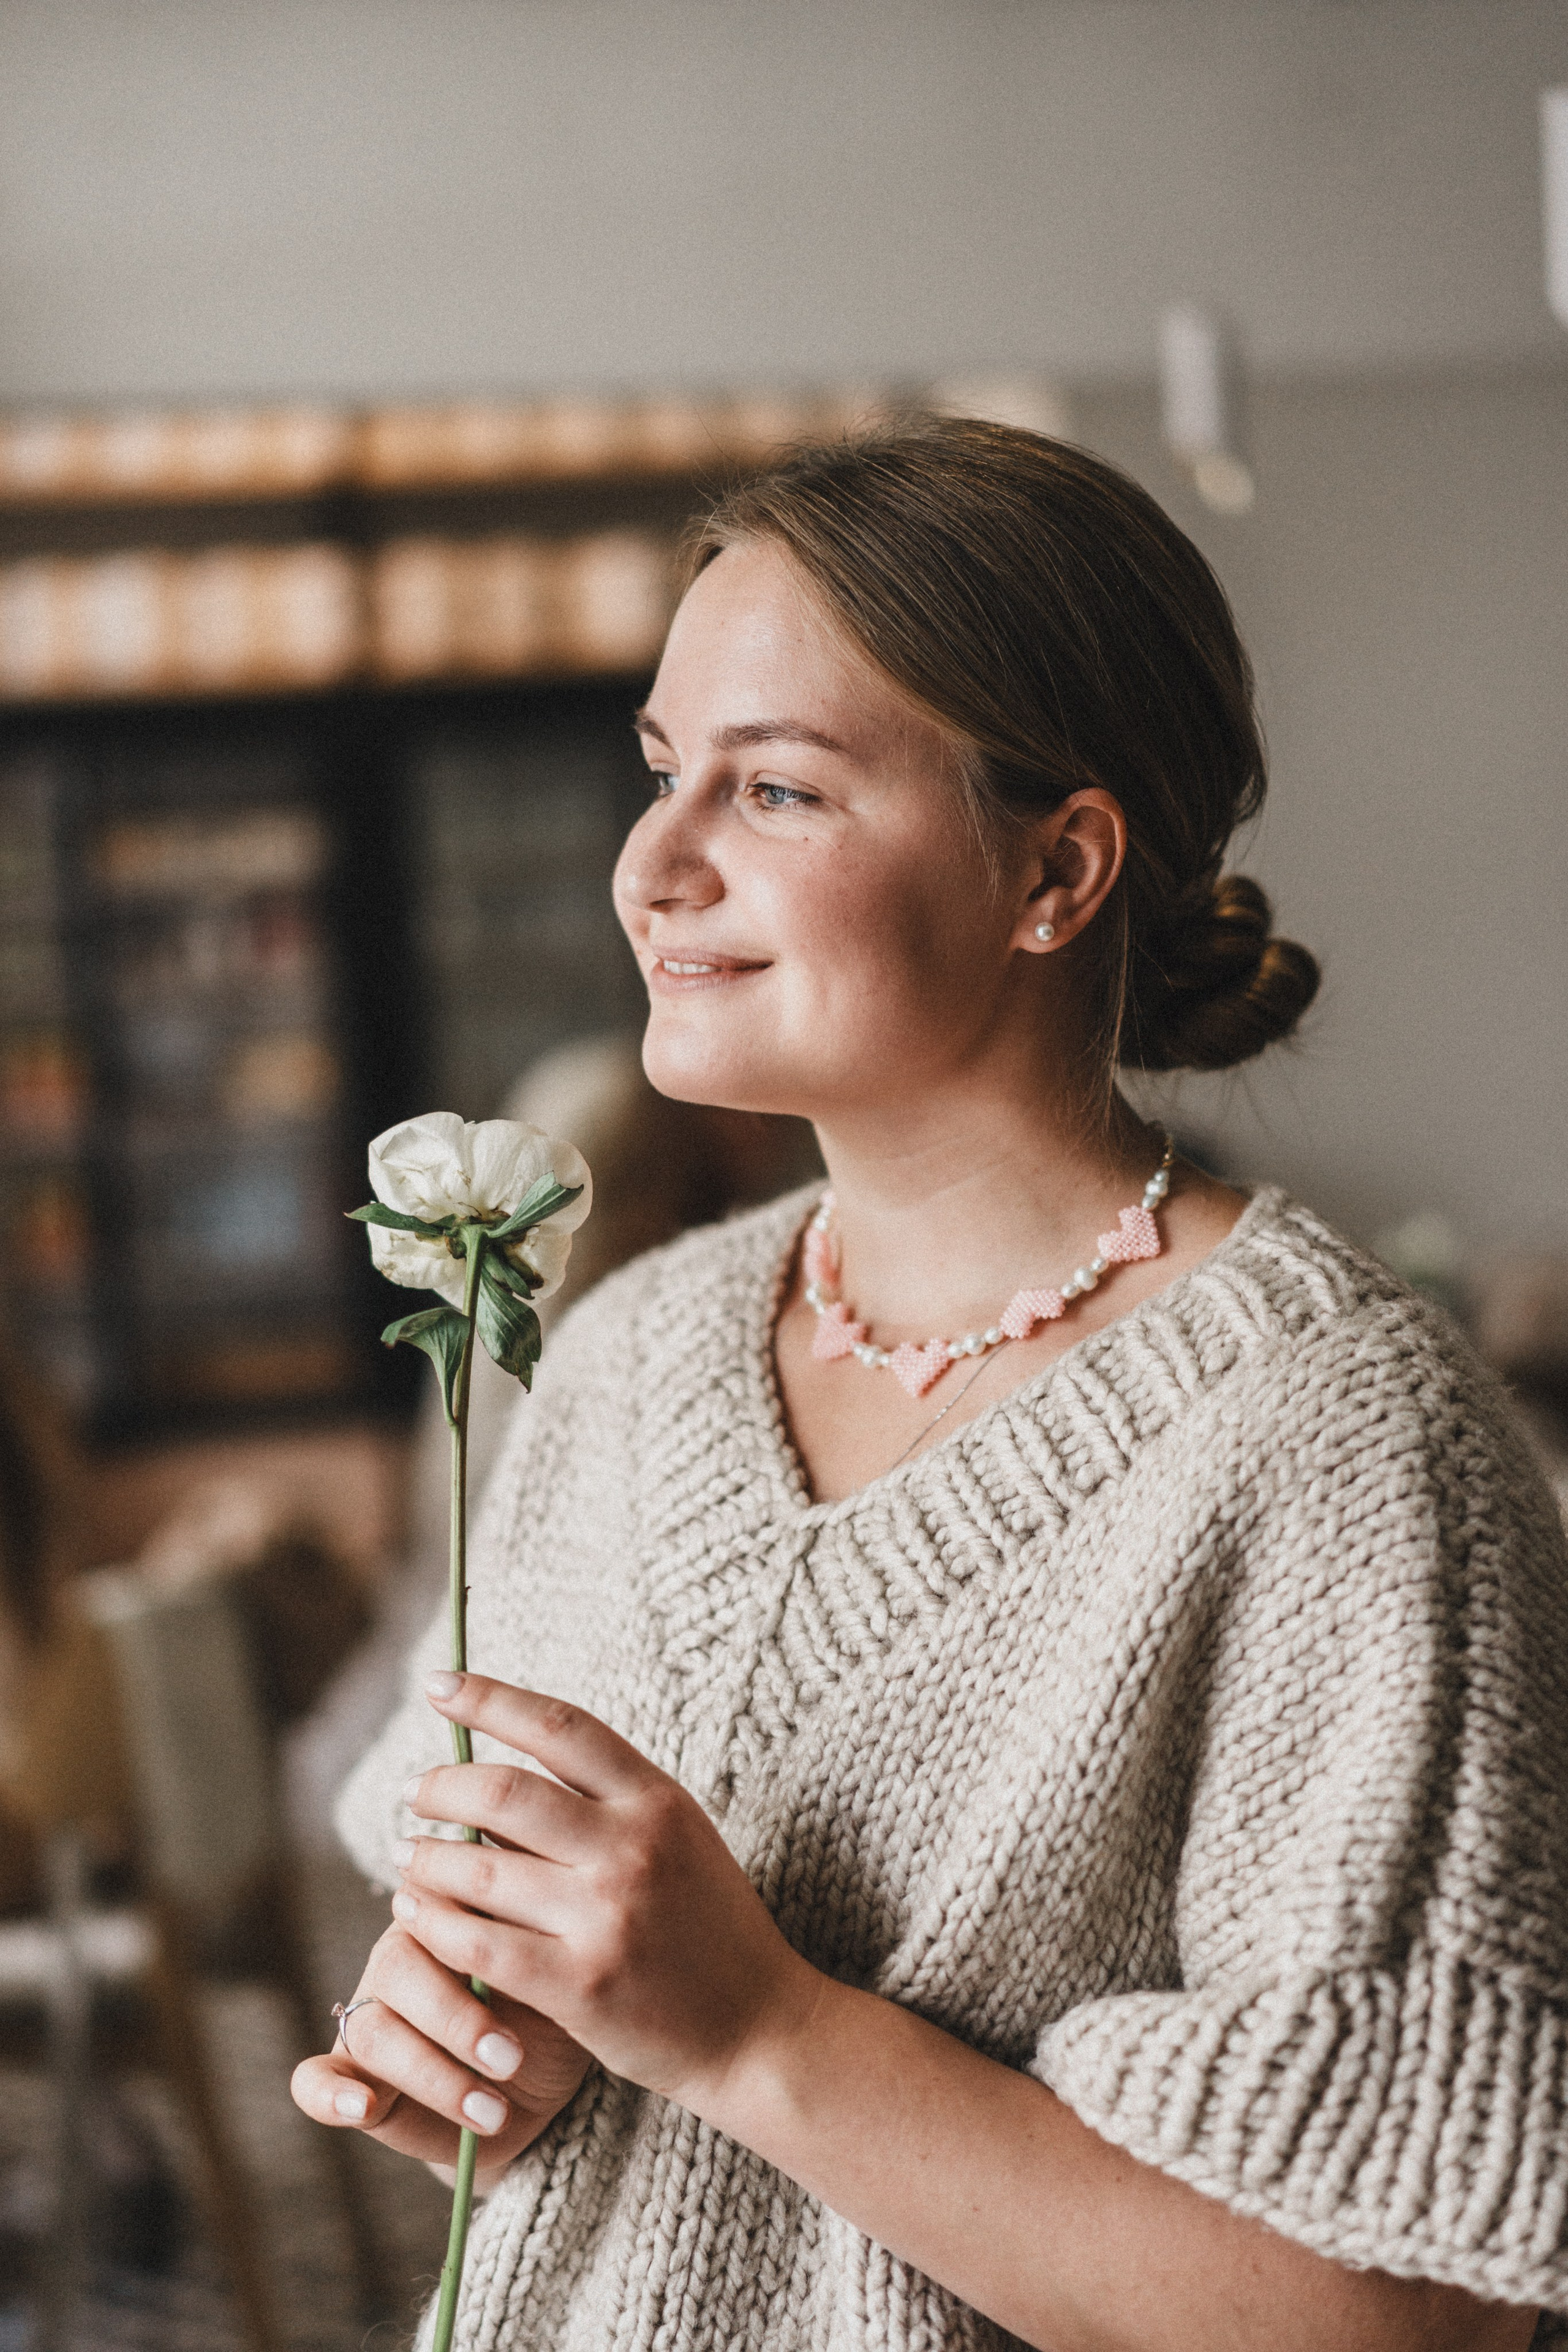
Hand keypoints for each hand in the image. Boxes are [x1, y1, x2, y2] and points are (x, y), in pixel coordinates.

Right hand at [290, 1915, 593, 2182]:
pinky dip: (328, 2095)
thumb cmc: (555, 2014)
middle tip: (512, 2058)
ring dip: (432, 2075)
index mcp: (445, 1914)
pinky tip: (361, 2109)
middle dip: (457, 2020)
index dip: (470, 1941)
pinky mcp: (351, 2075)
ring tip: (492, 2112)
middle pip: (399, 1969)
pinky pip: (314, 2080)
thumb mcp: (559, 1978)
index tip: (526, 1982)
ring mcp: (368, 2013)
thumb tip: (524, 1915)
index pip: (432, 1907)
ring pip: (372, 2030)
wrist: (542, 2086)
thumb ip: (532, 1944)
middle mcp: (400, 1956)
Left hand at [387, 1669, 820, 2113]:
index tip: (439, 1685)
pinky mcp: (582, 1985)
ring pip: (479, 1870)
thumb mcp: (678, 1840)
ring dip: (427, 1859)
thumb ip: (608, 1804)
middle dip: (441, 1787)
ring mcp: (606, 1916)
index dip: (490, 1698)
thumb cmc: (709, 1929)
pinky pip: (479, 1945)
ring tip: (408, 1857)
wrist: (759, 2029)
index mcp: (658, 1800)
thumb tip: (505, 1773)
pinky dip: (434, 1924)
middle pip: (504, 1792)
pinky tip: (414, 1915)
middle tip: (413, 1793)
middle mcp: (633, 1847)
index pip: (561, 1726)